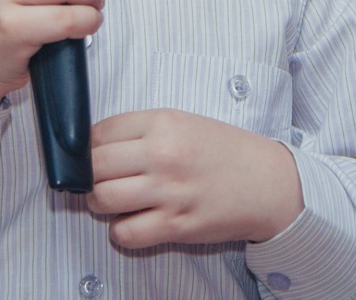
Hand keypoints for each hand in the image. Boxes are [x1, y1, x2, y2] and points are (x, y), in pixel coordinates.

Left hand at [88, 109, 302, 247]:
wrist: (268, 183)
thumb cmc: (222, 151)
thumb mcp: (181, 123)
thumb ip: (139, 130)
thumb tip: (92, 144)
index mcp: (161, 123)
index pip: (97, 133)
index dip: (86, 146)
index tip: (90, 154)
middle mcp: (162, 155)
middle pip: (94, 166)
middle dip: (88, 175)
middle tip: (98, 179)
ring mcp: (169, 192)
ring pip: (102, 199)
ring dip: (99, 203)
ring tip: (112, 201)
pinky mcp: (178, 225)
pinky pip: (126, 233)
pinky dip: (122, 231)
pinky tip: (133, 222)